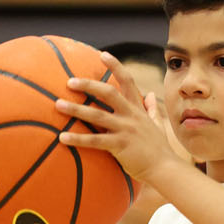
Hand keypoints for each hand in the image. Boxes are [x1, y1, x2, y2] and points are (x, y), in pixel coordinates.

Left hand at [55, 53, 183, 186]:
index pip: (128, 81)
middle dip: (88, 85)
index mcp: (138, 109)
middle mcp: (131, 115)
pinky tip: (62, 137)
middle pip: (108, 93)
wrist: (165, 169)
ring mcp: (125, 129)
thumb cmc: (159, 150)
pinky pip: (94, 141)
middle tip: (69, 82)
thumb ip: (152, 109)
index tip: (102, 54)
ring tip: (58, 105)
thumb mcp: (158, 125)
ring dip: (76, 109)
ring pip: (97, 115)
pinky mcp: (120, 145)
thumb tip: (150, 94)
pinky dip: (78, 139)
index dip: (115, 66)